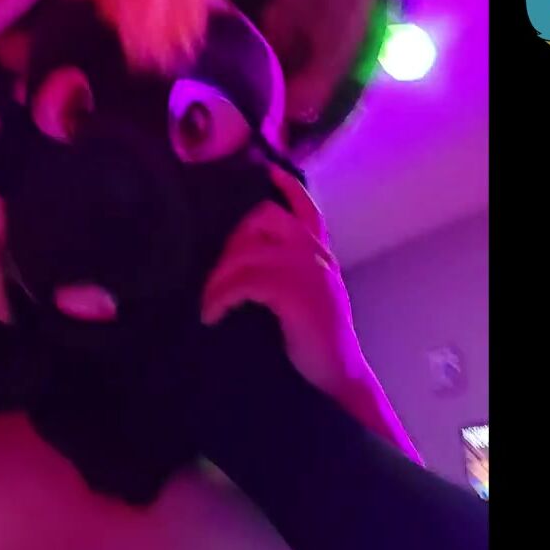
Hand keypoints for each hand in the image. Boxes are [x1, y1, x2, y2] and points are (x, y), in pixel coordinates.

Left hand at [201, 166, 367, 401]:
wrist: (340, 377)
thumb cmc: (318, 344)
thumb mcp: (310, 298)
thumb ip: (291, 274)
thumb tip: (250, 262)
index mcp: (321, 254)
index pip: (307, 209)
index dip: (289, 189)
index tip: (270, 172)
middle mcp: (316, 254)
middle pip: (264, 219)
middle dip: (233, 241)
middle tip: (218, 275)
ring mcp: (306, 270)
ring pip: (247, 253)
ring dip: (219, 278)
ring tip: (209, 304)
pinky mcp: (293, 292)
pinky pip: (244, 281)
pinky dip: (221, 297)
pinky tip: (212, 314)